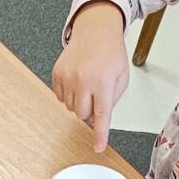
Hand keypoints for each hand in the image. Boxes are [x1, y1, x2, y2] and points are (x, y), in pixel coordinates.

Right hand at [51, 2, 128, 152]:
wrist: (95, 30)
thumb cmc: (110, 53)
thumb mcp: (121, 77)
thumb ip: (111, 101)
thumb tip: (97, 120)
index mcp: (103, 82)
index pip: (102, 115)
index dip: (100, 134)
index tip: (98, 148)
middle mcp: (83, 80)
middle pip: (82, 115)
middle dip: (89, 111)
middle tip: (96, 95)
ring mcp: (68, 77)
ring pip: (70, 108)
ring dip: (79, 103)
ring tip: (87, 85)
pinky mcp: (57, 74)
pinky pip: (60, 97)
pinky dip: (69, 95)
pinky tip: (77, 81)